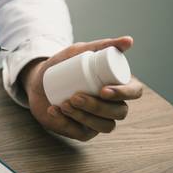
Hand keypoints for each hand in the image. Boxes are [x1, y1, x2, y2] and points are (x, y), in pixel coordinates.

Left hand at [19, 37, 142, 140]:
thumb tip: (129, 40)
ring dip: (83, 116)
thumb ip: (102, 45)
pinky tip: (54, 110)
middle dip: (97, 107)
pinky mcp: (82, 131)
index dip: (123, 94)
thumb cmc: (63, 65)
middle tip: (76, 96)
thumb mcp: (79, 51)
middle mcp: (113, 105)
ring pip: (103, 126)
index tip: (102, 90)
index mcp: (119, 85)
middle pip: (119, 112)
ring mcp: (99, 120)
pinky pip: (80, 132)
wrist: (38, 81)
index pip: (134, 92)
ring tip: (64, 103)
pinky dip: (65, 122)